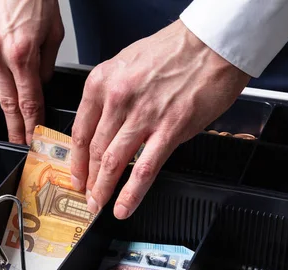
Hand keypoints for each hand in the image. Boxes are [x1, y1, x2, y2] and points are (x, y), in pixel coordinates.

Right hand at [0, 0, 63, 144]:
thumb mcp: (53, 32)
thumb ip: (46, 65)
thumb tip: (39, 86)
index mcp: (21, 52)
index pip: (28, 100)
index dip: (31, 124)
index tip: (32, 140)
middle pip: (7, 102)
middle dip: (15, 126)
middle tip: (19, 143)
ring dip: (8, 84)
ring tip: (17, 63)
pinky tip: (3, 52)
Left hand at [70, 20, 250, 218]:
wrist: (212, 44)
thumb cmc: (174, 50)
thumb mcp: (127, 64)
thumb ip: (112, 95)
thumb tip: (106, 125)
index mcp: (102, 83)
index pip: (79, 130)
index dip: (76, 160)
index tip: (76, 175)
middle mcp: (117, 99)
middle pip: (94, 150)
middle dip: (88, 180)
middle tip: (87, 196)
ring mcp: (143, 116)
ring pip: (113, 162)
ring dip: (103, 190)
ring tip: (99, 206)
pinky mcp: (170, 130)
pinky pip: (145, 169)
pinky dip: (131, 194)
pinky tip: (124, 207)